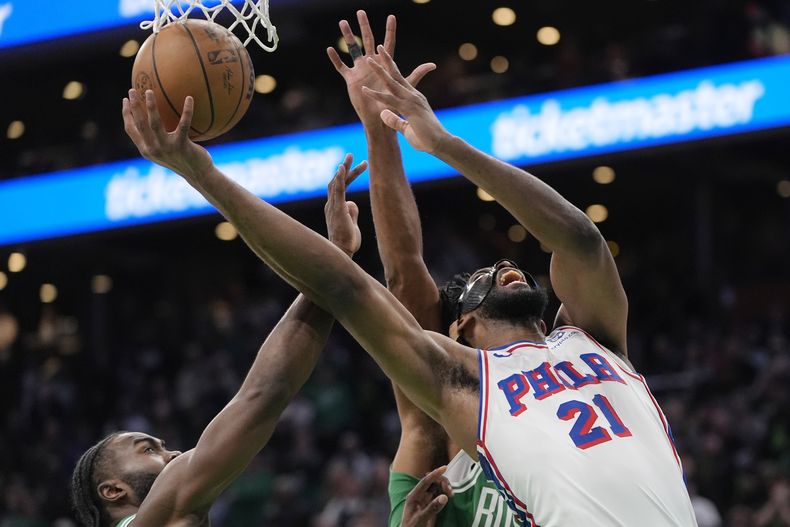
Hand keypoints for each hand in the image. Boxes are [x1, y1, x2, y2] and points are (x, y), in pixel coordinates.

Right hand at [122, 89, 212, 178]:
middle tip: (133, 89)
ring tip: (149, 91)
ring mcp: (167, 148)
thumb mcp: (165, 151)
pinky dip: (187, 110)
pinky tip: (190, 98)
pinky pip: (184, 124)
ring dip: (151, 105)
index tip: (125, 99)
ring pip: (155, 123)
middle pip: (140, 124)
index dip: (126, 114)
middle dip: (134, 105)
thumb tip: (153, 115)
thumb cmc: (183, 160)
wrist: (198, 175)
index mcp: (146, 150)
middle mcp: (153, 149)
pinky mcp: (182, 146)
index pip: (131, 130)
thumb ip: (156, 138)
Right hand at [325, 153, 366, 256]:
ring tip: (350, 156)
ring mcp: (332, 206)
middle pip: (336, 181)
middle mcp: (331, 205)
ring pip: (336, 183)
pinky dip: (339, 178)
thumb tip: (352, 203)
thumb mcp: (352, 225)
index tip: (356, 166)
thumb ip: (352, 213)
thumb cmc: (347, 242)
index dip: (346, 176)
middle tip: (351, 154)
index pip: (339, 187)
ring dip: (344, 169)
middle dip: (344, 167)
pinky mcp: (336, 209)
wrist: (342, 253)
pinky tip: (342, 168)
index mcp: (334, 208)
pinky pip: (337, 191)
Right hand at [326, 11, 435, 125]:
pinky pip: (341, 67)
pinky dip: (335, 59)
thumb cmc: (394, 104)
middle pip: (367, 40)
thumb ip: (417, 74)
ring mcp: (360, 70)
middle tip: (360, 12)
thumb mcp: (405, 86)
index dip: (390, 30)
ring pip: (352, 48)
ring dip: (348, 36)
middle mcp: (372, 63)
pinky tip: (329, 49)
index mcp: (385, 64)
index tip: (392, 16)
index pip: (388, 44)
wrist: (380, 118)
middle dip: (364, 26)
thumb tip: (433, 65)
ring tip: (342, 22)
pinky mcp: (351, 79)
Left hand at [361, 47, 448, 153]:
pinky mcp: (409, 109)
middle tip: (378, 48)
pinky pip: (389, 100)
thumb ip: (395, 120)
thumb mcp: (406, 128)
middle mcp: (413, 96)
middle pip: (396, 75)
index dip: (392, 69)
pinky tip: (366, 90)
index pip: (401, 80)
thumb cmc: (426, 138)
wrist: (440, 143)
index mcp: (414, 98)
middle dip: (386, 61)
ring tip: (368, 60)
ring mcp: (411, 101)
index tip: (384, 59)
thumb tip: (383, 113)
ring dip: (379, 71)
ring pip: (391, 83)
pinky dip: (376, 95)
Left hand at [400, 466, 452, 526]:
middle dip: (442, 482)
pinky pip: (438, 495)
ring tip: (451, 493)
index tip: (445, 467)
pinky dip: (444, 493)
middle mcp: (419, 496)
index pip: (425, 481)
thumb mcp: (421, 518)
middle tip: (450, 491)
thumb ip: (432, 508)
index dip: (435, 473)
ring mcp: (424, 500)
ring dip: (444, 486)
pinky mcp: (429, 505)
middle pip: (431, 482)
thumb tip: (444, 497)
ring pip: (436, 487)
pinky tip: (448, 496)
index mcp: (413, 496)